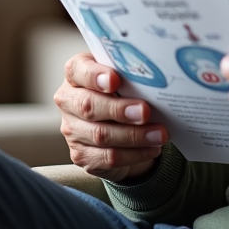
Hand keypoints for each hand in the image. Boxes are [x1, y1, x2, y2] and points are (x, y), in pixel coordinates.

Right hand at [54, 52, 168, 181]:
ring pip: (100, 135)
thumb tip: (154, 79)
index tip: (114, 80)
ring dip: (134, 136)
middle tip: (145, 112)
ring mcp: (72, 130)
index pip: (77, 70)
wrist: (117, 122)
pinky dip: (134, 154)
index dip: (94, 76)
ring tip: (159, 134)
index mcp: (75, 74)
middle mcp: (68, 101)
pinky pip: (108, 157)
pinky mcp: (81, 155)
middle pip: (88, 106)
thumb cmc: (122, 90)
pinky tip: (152, 148)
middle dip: (119, 109)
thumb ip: (129, 74)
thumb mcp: (123, 76)